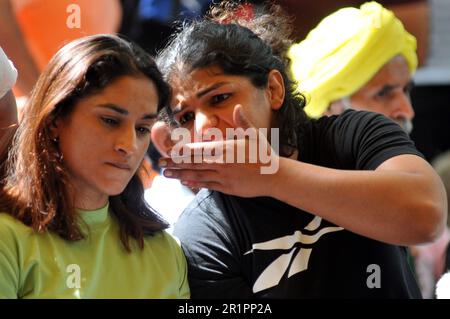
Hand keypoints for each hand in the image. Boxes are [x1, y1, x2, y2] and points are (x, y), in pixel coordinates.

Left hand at [159, 105, 279, 196]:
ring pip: (197, 175)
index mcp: (225, 148)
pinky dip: (195, 184)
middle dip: (175, 164)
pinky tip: (185, 183)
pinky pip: (207, 185)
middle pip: (193, 163)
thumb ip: (242, 122)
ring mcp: (223, 177)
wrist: (275, 176)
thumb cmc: (264, 154)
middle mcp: (221, 163)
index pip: (197, 149)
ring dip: (180, 175)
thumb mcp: (254, 135)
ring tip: (167, 175)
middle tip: (160, 164)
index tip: (169, 151)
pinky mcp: (227, 188)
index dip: (181, 151)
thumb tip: (238, 107)